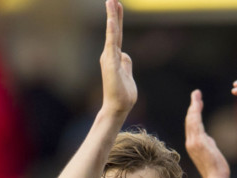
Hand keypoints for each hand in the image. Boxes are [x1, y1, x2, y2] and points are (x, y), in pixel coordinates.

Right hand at [100, 0, 136, 114]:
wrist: (118, 107)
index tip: (117, 6)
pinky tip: (112, 22)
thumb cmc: (122, 94)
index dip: (117, 21)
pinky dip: (112, 33)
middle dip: (114, 14)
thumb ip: (126, 64)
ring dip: (112, 18)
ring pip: (112, 35)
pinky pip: (112, 45)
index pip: (117, 36)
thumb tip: (125, 55)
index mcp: (114, 57)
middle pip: (114, 31)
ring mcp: (109, 59)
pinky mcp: (111, 64)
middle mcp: (109, 56)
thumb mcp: (127, 75)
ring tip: (111, 2)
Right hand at [185, 90, 229, 177]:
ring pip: (191, 120)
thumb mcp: (212, 153)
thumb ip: (209, 144)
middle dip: (193, 106)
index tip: (197, 103)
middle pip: (189, 120)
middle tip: (196, 93)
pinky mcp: (198, 143)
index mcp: (193, 145)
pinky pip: (195, 124)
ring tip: (196, 95)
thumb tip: (209, 139)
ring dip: (194, 106)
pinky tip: (197, 104)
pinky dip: (195, 113)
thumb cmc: (217, 170)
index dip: (194, 113)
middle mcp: (190, 142)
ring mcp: (193, 143)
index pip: (192, 125)